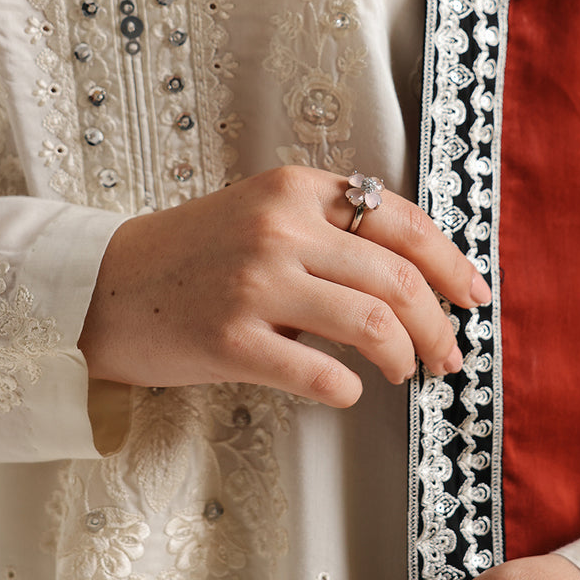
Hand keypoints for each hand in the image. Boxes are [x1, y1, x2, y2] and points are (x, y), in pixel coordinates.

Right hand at [78, 165, 489, 405]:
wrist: (105, 286)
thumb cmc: (194, 256)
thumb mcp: (262, 214)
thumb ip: (330, 229)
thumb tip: (418, 277)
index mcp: (295, 189)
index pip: (400, 221)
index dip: (452, 263)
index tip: (474, 295)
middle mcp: (280, 227)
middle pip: (399, 276)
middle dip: (440, 323)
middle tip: (450, 354)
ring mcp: (255, 282)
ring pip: (373, 321)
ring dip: (406, 355)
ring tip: (405, 372)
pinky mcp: (231, 339)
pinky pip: (321, 374)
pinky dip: (349, 389)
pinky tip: (347, 391)